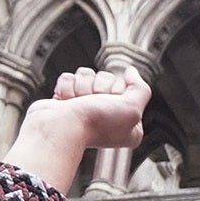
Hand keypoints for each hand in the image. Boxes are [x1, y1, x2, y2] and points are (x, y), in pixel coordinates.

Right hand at [7, 66, 152, 194]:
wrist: (59, 130)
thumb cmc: (95, 124)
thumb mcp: (132, 110)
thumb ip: (140, 89)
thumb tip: (131, 71)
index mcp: (127, 123)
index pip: (124, 86)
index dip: (116, 90)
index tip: (110, 105)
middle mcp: (106, 116)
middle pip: (105, 78)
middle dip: (98, 88)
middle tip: (92, 104)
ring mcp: (85, 107)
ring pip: (87, 75)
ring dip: (82, 87)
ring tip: (78, 104)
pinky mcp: (67, 101)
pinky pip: (69, 78)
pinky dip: (66, 87)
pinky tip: (66, 102)